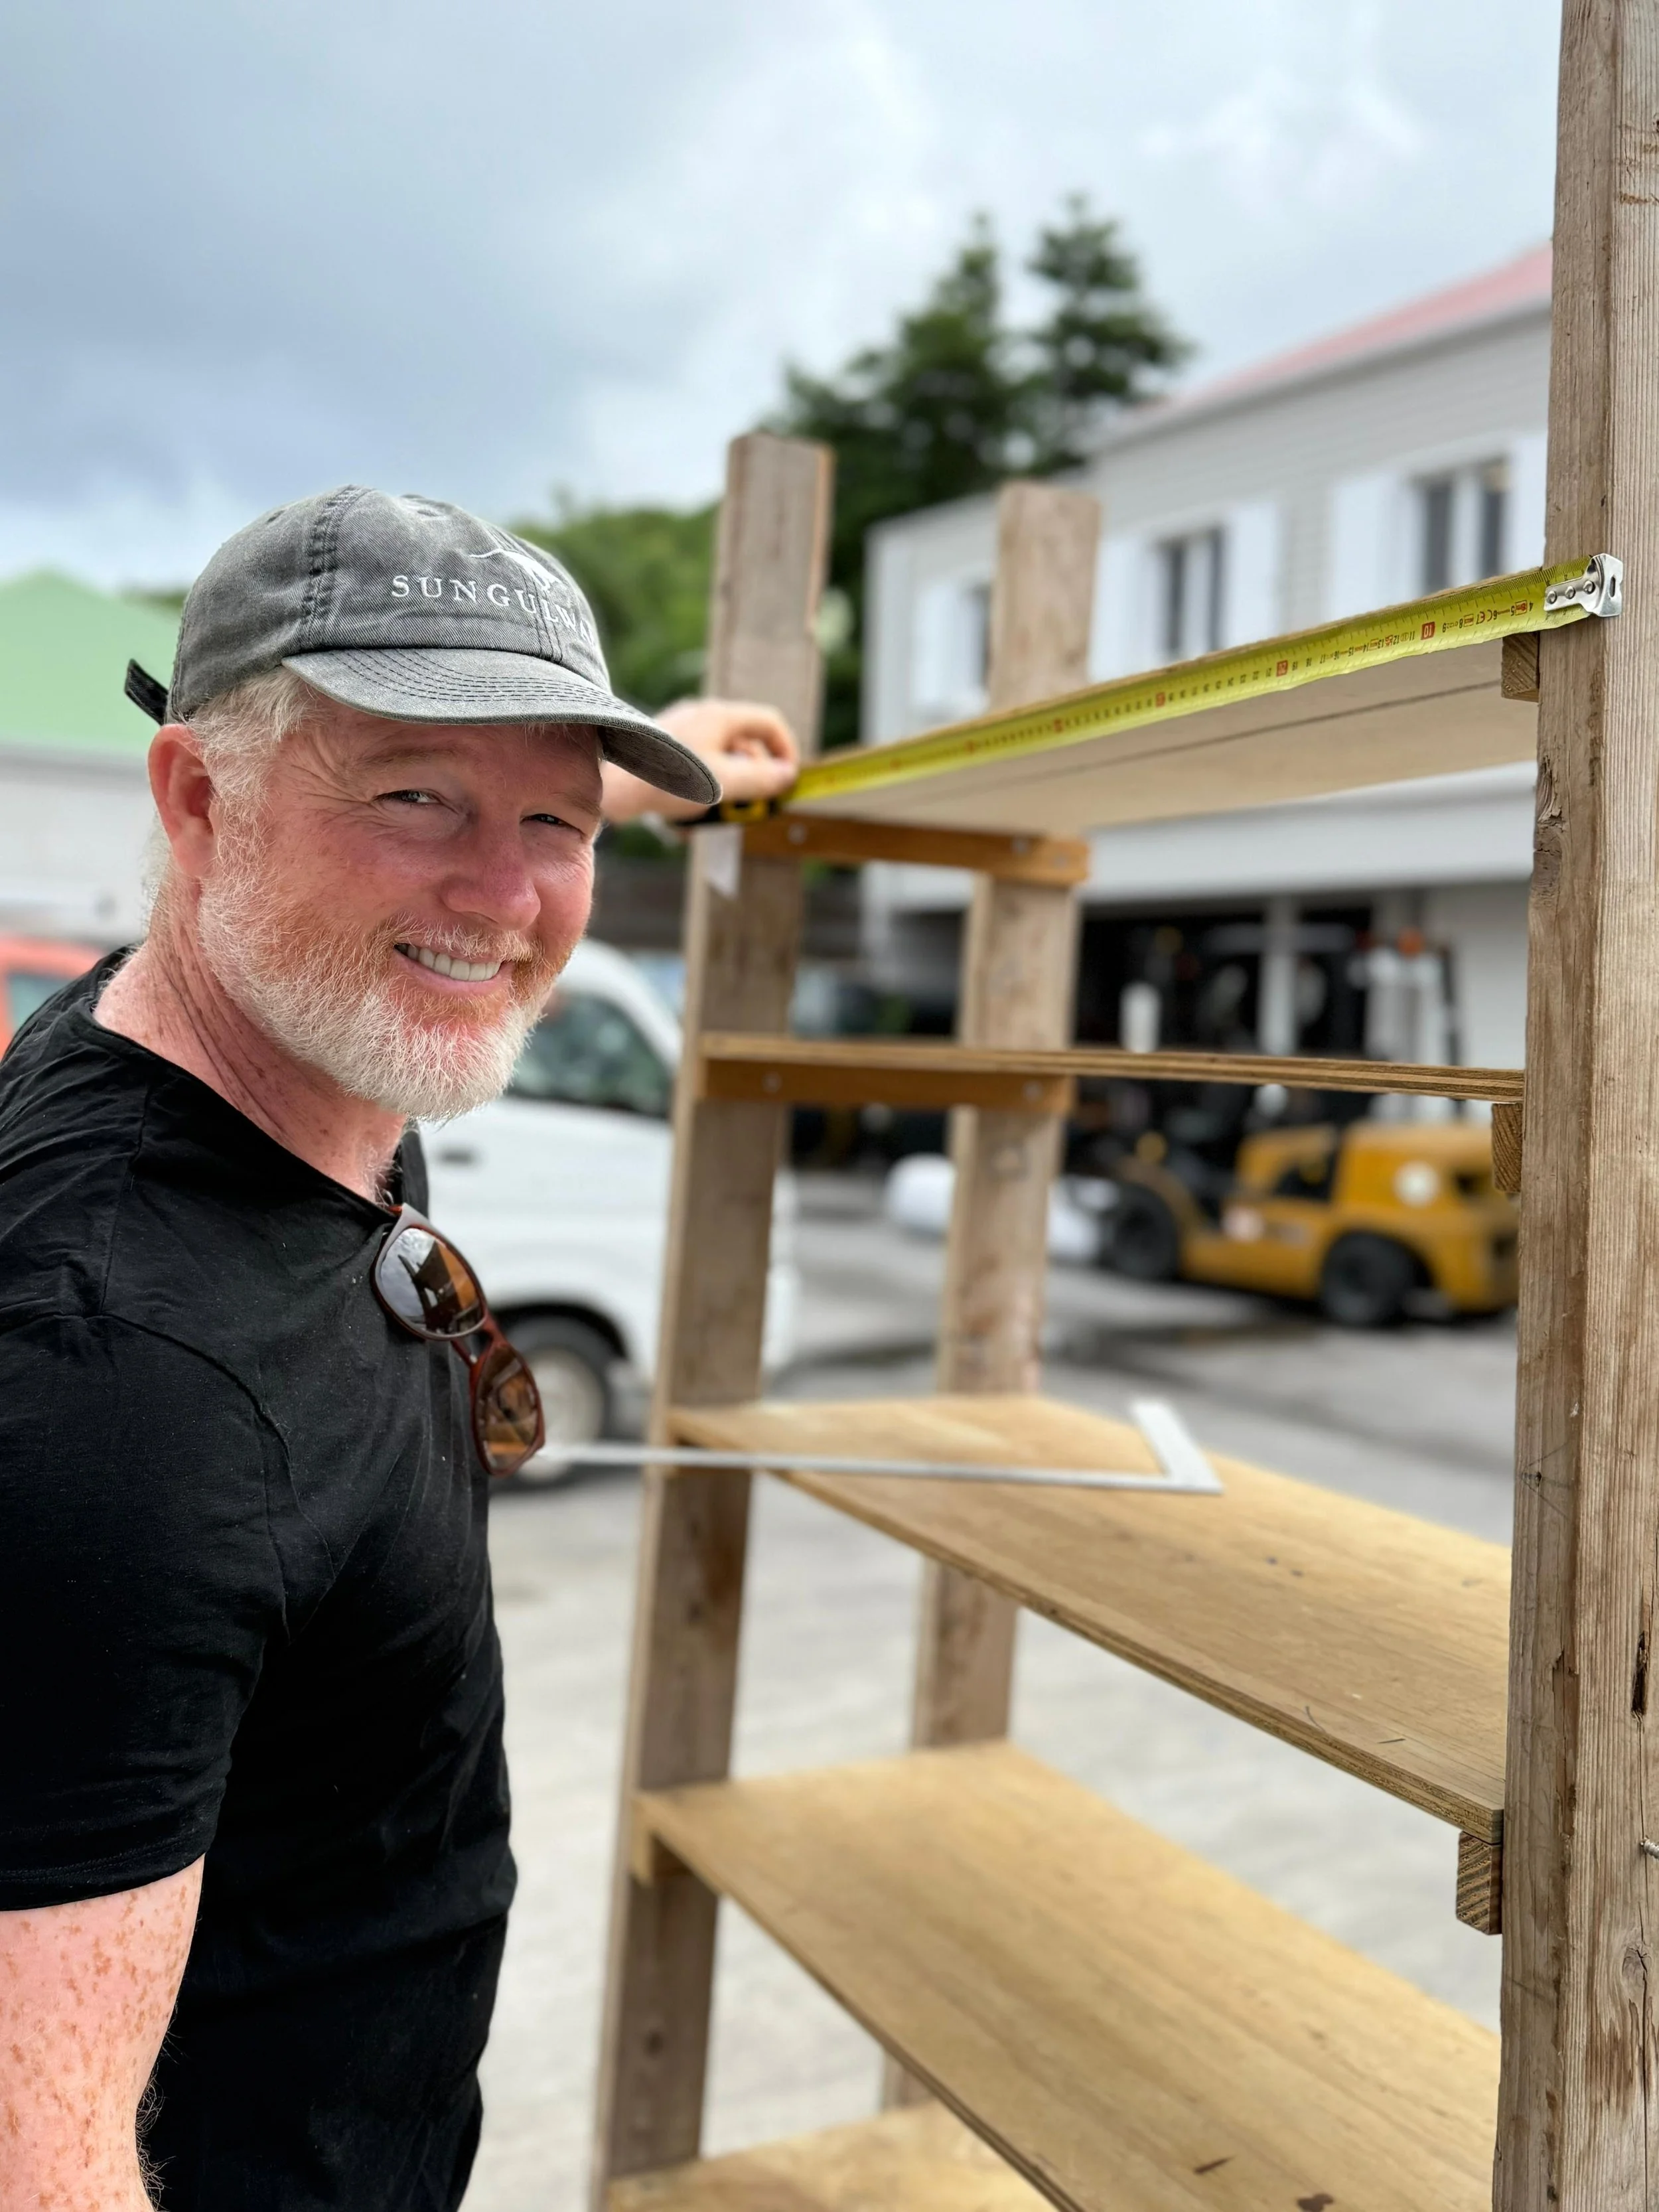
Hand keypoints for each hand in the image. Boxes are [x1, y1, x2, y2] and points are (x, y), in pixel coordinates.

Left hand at [600, 698, 799, 823]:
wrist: (610, 783)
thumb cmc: (667, 779)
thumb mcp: (724, 784)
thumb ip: (761, 780)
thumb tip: (787, 775)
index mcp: (720, 716)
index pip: (769, 723)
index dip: (785, 750)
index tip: (786, 779)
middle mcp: (701, 715)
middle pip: (745, 742)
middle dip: (754, 775)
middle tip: (752, 805)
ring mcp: (680, 729)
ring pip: (721, 756)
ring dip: (728, 785)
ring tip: (717, 813)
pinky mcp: (663, 747)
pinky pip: (696, 763)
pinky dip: (704, 785)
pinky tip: (691, 813)